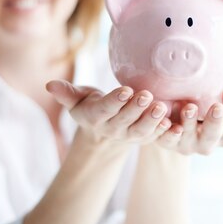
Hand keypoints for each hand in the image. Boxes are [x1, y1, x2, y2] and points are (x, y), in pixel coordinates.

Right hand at [46, 80, 170, 143]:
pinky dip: (164, 133)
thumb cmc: (90, 105)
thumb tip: (49, 85)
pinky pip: (155, 137)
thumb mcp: (77, 99)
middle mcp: (114, 128)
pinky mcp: (145, 138)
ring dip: (152, 120)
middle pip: (126, 119)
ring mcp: (130, 135)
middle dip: (136, 108)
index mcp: (96, 117)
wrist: (104, 129)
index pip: (106, 109)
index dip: (115, 101)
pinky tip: (173, 125)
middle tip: (146, 95)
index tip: (126, 90)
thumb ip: (67, 93)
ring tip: (161, 108)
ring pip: (142, 130)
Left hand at [155, 87, 222, 154]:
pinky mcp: (167, 143)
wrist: (176, 120)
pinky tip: (165, 120)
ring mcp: (186, 145)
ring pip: (189, 137)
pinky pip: (165, 139)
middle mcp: (207, 144)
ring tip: (189, 106)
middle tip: (216, 106)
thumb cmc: (206, 110)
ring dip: (189, 122)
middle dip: (215, 121)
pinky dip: (165, 131)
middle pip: (214, 134)